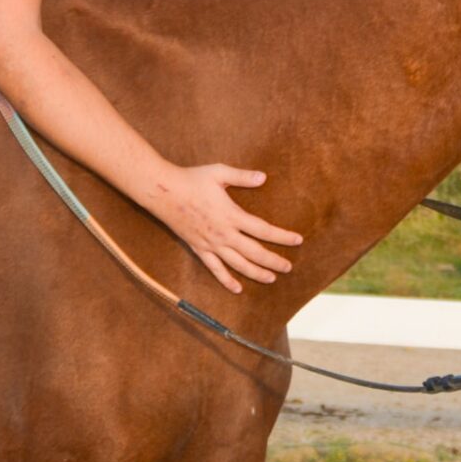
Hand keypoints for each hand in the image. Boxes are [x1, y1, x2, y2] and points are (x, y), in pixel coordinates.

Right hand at [151, 164, 302, 293]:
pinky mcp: (199, 248)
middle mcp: (223, 234)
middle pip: (254, 252)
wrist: (162, 192)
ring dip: (256, 273)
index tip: (297, 240)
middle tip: (289, 267)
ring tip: (271, 279)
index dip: (282, 236)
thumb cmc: (191, 179)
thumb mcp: (219, 173)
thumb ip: (242, 177)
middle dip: (273, 261)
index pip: (263, 230)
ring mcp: (210, 244)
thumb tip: (264, 177)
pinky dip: (226, 280)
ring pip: (237, 264)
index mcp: (231, 215)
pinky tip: (237, 289)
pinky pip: (214, 269)